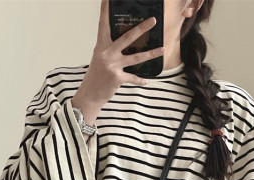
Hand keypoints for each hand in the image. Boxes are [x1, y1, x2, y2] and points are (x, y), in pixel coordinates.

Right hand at [72, 0, 164, 114]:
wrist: (90, 95)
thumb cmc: (96, 76)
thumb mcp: (100, 59)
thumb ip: (110, 50)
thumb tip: (126, 44)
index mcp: (101, 46)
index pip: (103, 25)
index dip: (105, 11)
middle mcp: (107, 53)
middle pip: (127, 38)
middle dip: (141, 28)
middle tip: (153, 20)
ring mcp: (112, 65)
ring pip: (136, 57)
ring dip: (151, 53)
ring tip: (163, 49)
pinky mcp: (117, 78)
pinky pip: (133, 77)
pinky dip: (140, 80)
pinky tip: (146, 81)